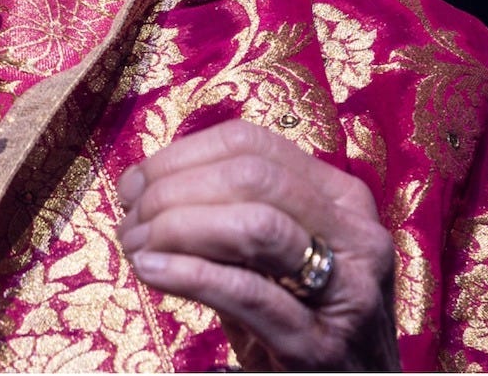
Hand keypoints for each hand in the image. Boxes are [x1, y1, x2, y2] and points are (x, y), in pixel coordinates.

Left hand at [120, 120, 398, 369]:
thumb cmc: (298, 320)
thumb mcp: (272, 255)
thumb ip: (228, 213)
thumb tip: (145, 184)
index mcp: (341, 200)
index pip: (252, 143)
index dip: (180, 156)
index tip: (135, 184)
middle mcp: (355, 236)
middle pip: (251, 176)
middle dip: (173, 191)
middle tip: (132, 221)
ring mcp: (347, 291)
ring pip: (254, 224)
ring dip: (177, 228)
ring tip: (137, 247)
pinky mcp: (319, 344)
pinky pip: (245, 291)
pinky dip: (188, 274)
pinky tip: (152, 271)